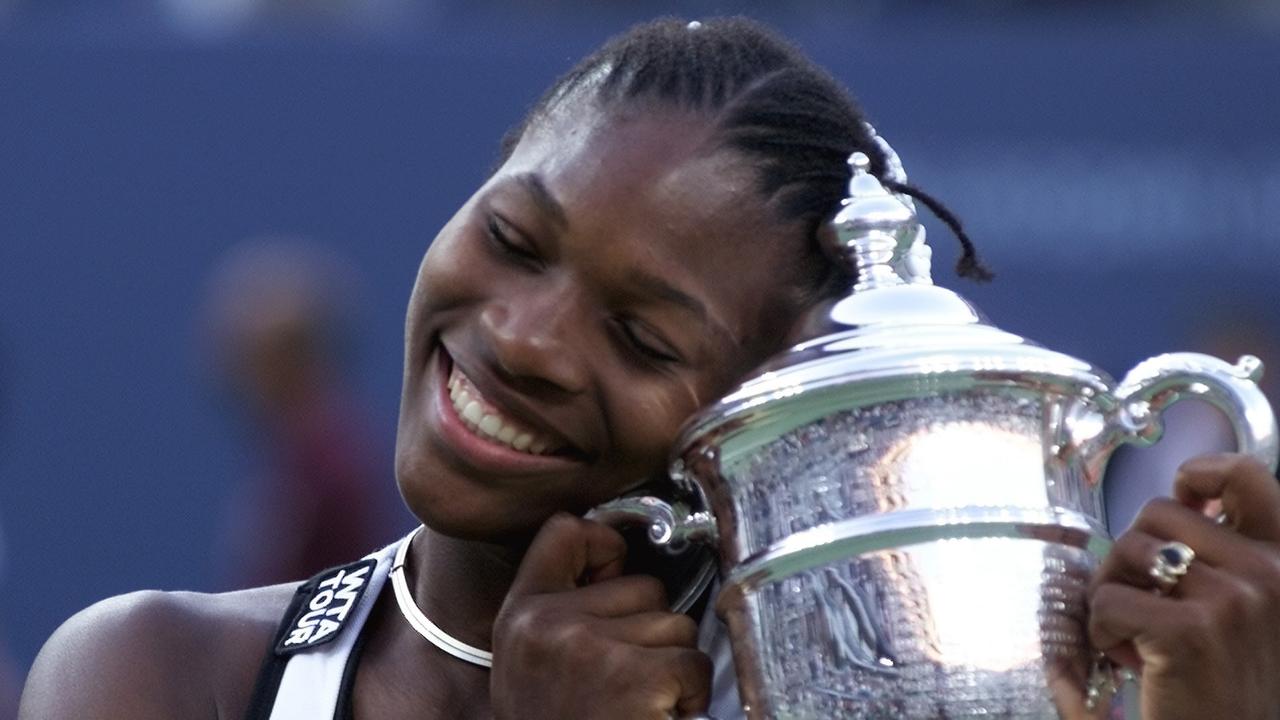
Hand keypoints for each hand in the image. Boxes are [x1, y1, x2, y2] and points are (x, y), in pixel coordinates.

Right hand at [491, 513, 711, 719]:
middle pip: (645, 586)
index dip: (603, 546)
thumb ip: (562, 610)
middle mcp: (547, 624)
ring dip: (671, 666)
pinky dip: (690, 694)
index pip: (564, 531)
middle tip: (622, 683)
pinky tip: (658, 717)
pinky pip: (692, 661)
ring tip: (636, 705)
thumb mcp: (533, 664)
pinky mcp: (635, 679)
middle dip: (649, 631)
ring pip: (676, 625)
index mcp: (519, 616)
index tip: (611, 580)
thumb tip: (620, 559)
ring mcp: (591, 649)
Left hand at [1088, 453, 1279, 719]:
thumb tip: (1186, 496)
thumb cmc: (1224, 685)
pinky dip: (1100, 631)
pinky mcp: (1189, 632)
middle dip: (1130, 553)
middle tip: (1137, 601)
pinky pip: (1108, 601)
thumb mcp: (1246, 611)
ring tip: (1133, 635)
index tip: (1182, 499)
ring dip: (1112, 592)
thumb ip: (1223, 555)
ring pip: (1126, 551)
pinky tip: (1128, 660)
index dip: (1202, 473)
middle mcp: (1271, 576)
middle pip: (1157, 512)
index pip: (1250, 477)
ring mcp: (1233, 601)